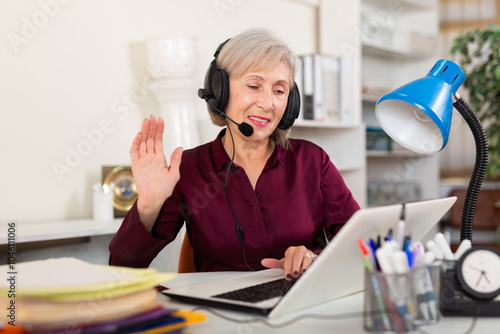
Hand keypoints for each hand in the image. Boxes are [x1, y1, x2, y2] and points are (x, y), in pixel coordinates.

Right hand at [130, 115, 182, 229]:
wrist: (155, 199)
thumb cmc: (164, 189)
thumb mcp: (174, 174)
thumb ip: (176, 160)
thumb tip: (180, 147)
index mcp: (159, 158)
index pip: (158, 140)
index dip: (159, 130)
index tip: (160, 120)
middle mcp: (150, 157)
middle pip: (150, 139)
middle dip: (151, 127)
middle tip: (152, 117)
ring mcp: (142, 160)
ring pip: (142, 142)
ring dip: (144, 132)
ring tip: (146, 121)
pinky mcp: (136, 165)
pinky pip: (134, 152)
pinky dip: (136, 143)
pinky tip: (139, 135)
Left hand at [261, 246, 316, 280]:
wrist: (306, 260)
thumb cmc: (294, 262)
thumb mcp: (284, 263)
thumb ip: (274, 263)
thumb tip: (263, 262)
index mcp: (291, 250)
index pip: (288, 259)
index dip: (287, 268)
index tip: (287, 276)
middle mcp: (299, 250)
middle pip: (296, 257)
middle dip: (295, 267)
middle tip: (294, 275)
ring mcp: (308, 253)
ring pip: (306, 258)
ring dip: (303, 267)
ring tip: (301, 273)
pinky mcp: (315, 257)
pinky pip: (314, 260)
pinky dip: (311, 266)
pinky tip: (309, 271)